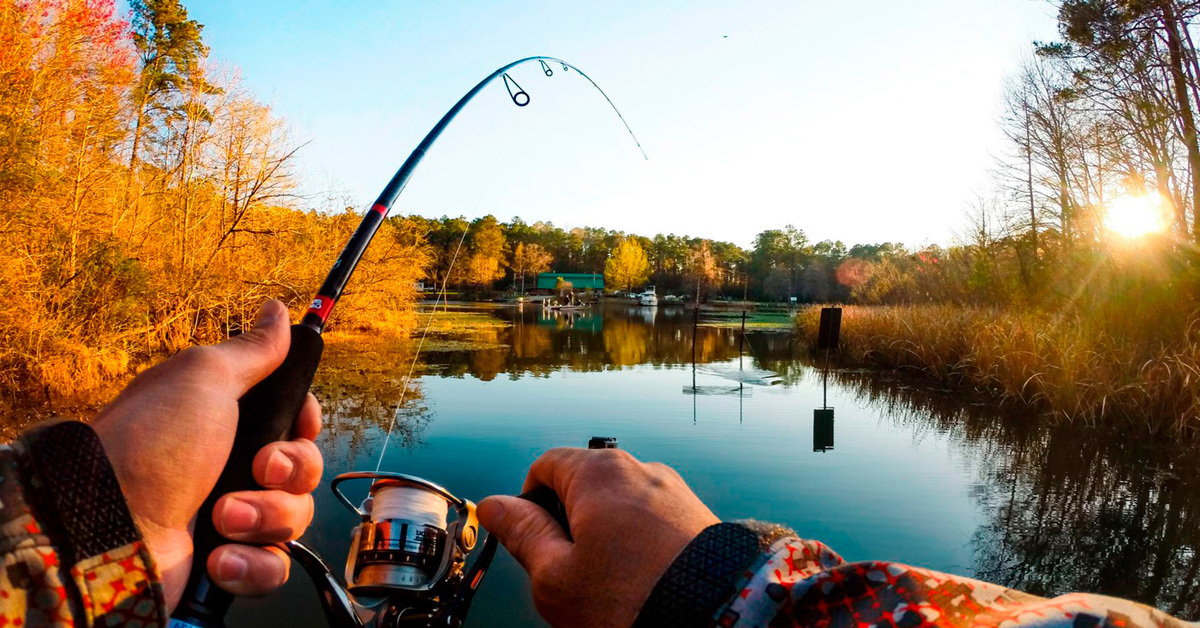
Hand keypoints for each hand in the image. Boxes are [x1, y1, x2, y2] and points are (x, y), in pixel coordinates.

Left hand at [91, 300, 323, 609]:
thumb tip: (278, 310)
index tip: (298, 424)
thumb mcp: (203, 378)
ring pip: (294, 519)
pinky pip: (273, 567)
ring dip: (265, 517)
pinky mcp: (227, 564)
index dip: (305, 424)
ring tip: (220, 518)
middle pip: (303, 469)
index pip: (297, 422)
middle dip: (289, 470)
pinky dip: (252, 564)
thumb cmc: (151, 444)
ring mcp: (230, 519)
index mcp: (229, 423)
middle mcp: (232, 468)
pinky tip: (218, 557)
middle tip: (257, 468)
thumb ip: (251, 349)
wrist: (106, 528)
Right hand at [478, 448, 718, 627]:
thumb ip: (522, 533)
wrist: (717, 618)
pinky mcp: (697, 515)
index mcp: (598, 472)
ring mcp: (673, 490)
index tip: (530, 542)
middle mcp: (639, 468)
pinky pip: (651, 520)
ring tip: (611, 584)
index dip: (527, 503)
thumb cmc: (629, 601)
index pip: (544, 467)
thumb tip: (493, 505)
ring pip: (619, 505)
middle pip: (583, 485)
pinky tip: (641, 581)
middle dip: (569, 524)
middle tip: (570, 573)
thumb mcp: (556, 575)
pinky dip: (638, 544)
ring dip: (604, 536)